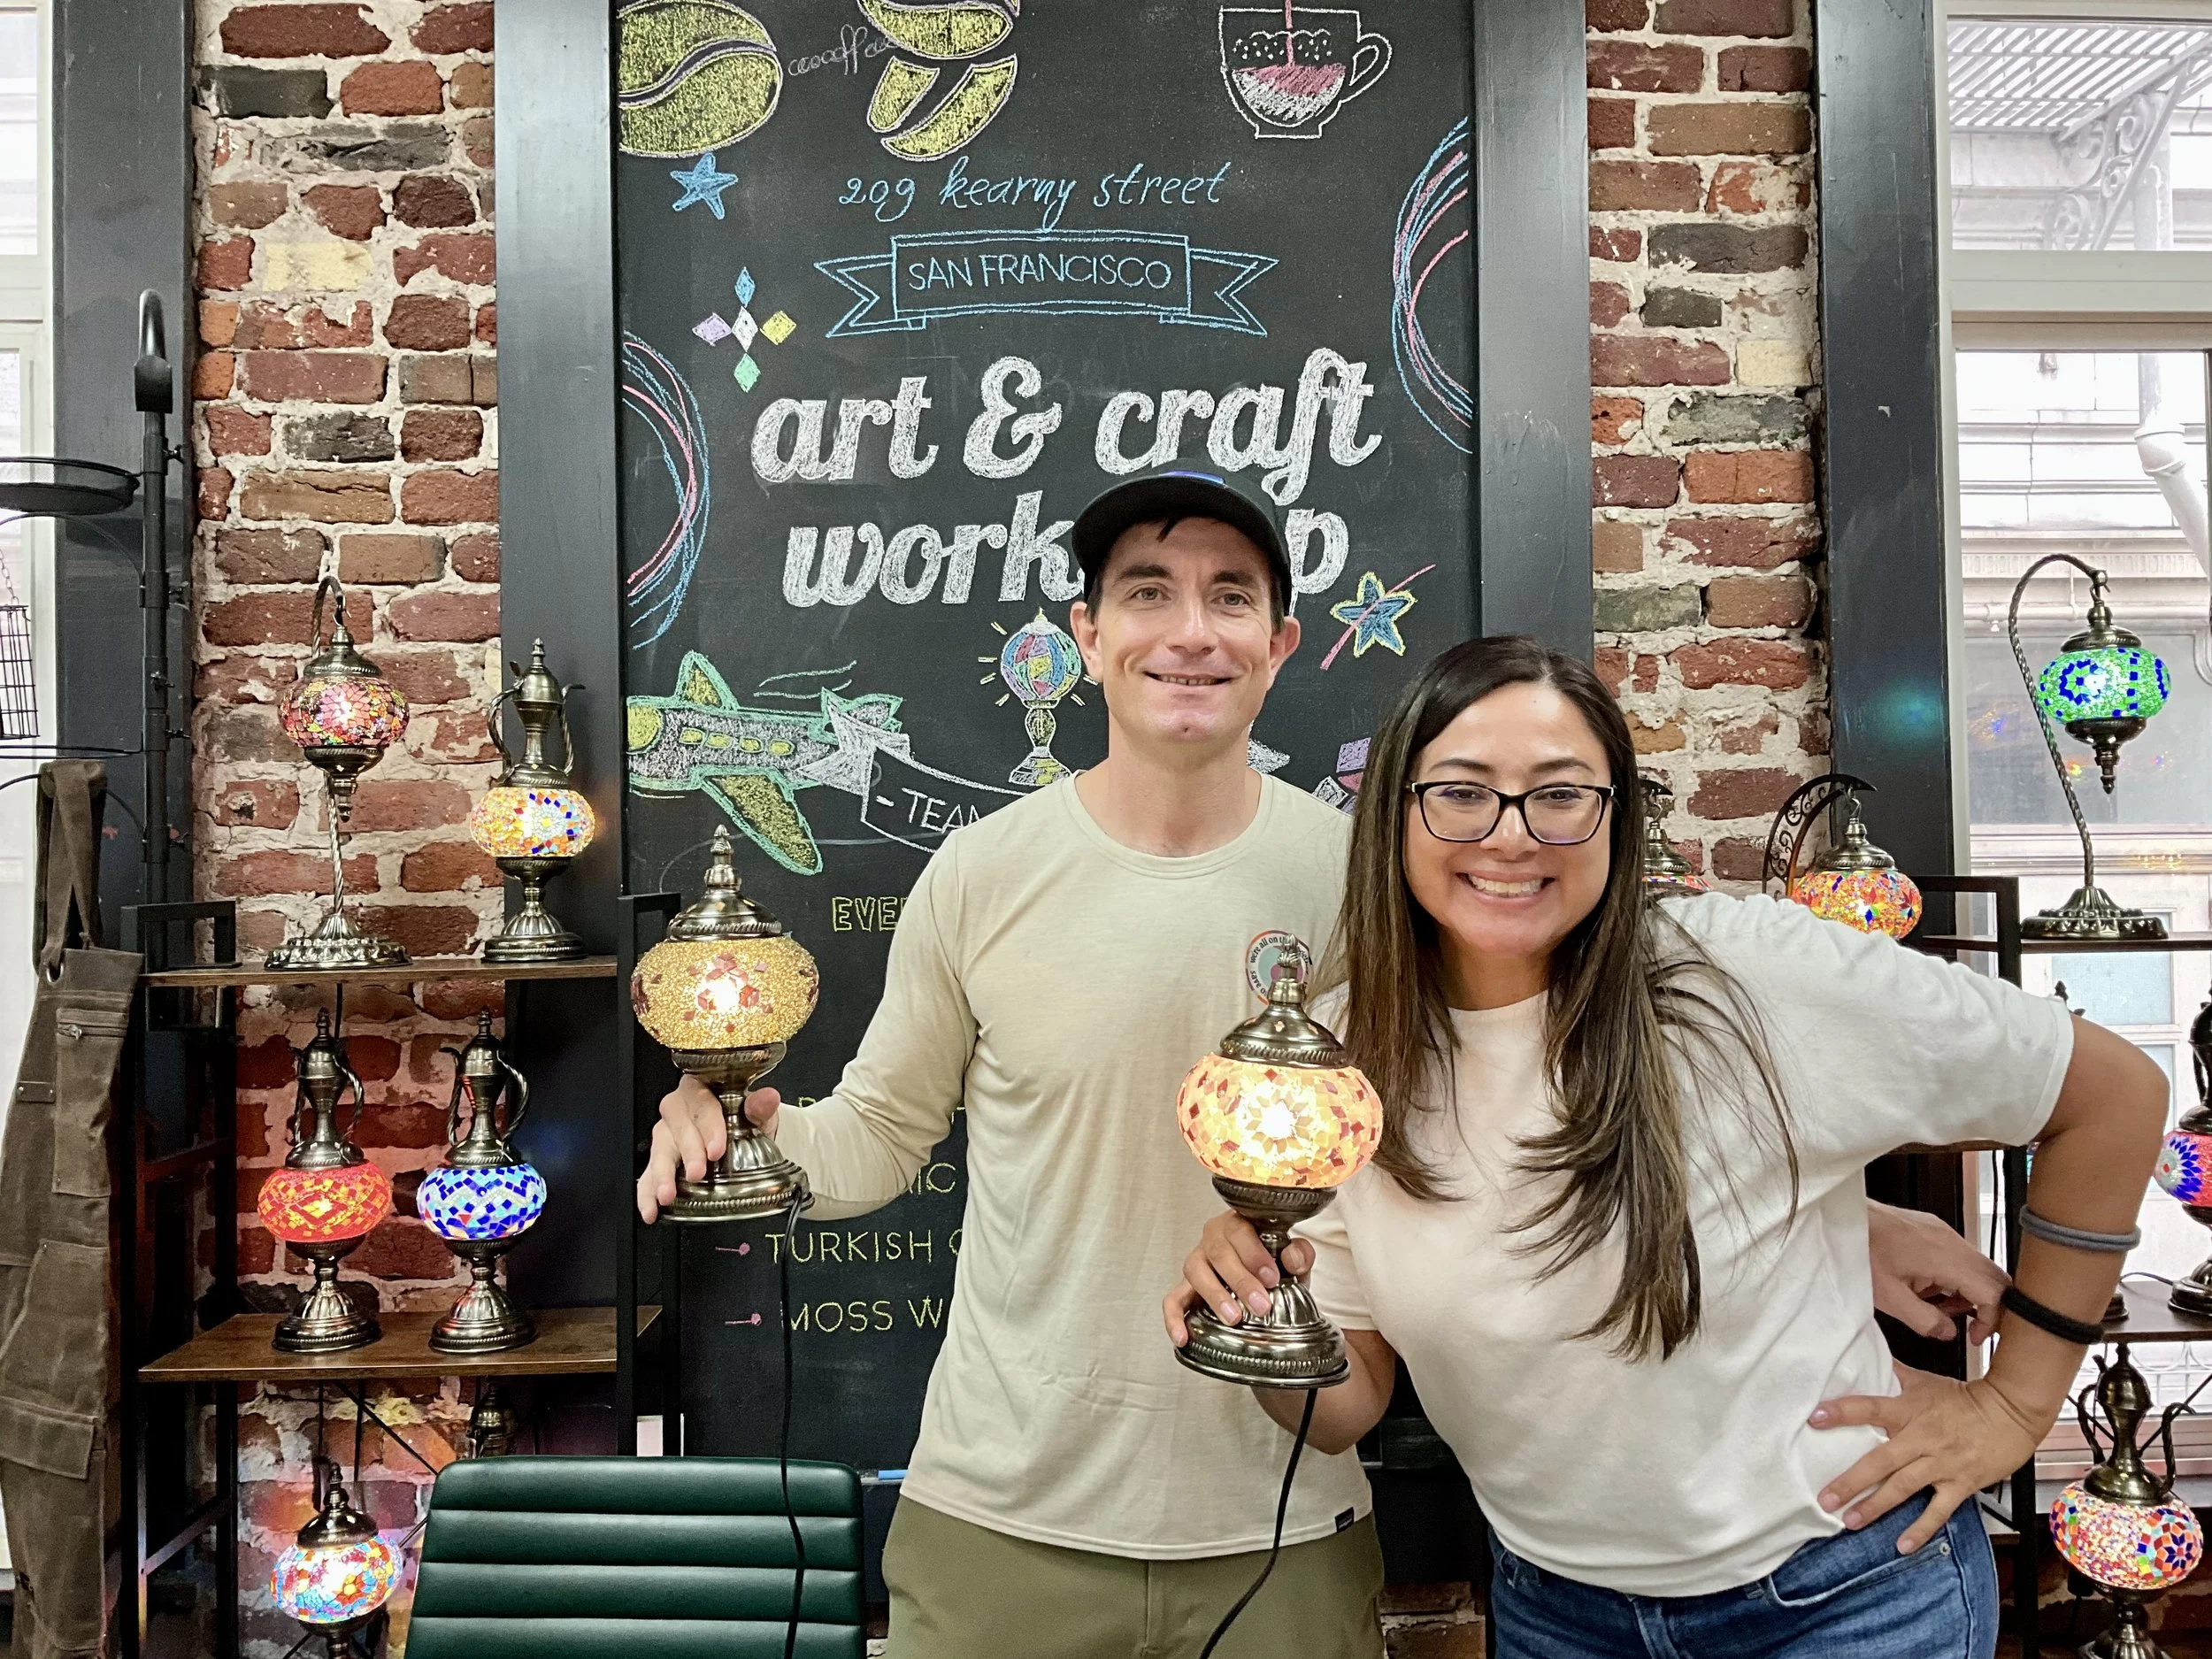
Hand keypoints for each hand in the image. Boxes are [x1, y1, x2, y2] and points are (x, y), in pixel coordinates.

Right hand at [634, 1076, 780, 1221]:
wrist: (742, 1135)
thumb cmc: (743, 1118)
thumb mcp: (755, 1113)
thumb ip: (759, 1106)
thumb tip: (768, 1098)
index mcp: (700, 1090)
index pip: (701, 1103)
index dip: (708, 1126)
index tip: (716, 1149)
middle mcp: (678, 1109)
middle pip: (676, 1126)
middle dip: (687, 1152)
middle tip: (696, 1173)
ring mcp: (666, 1135)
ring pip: (659, 1150)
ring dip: (662, 1174)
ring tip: (667, 1195)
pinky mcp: (659, 1160)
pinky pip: (647, 1175)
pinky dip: (646, 1194)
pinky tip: (650, 1210)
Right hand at [1162, 1210, 1315, 1345]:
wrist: (1261, 1277)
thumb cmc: (1273, 1263)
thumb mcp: (1291, 1258)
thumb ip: (1299, 1253)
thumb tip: (1292, 1259)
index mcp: (1238, 1224)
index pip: (1240, 1231)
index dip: (1255, 1254)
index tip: (1272, 1278)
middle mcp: (1213, 1239)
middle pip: (1219, 1254)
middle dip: (1240, 1281)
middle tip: (1260, 1305)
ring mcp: (1196, 1262)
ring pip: (1195, 1272)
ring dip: (1214, 1295)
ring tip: (1233, 1317)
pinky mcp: (1185, 1287)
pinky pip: (1173, 1300)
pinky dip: (1174, 1318)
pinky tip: (1183, 1337)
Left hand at [1808, 1362, 2044, 1552]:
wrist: (2011, 1412)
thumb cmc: (1964, 1397)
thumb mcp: (1925, 1381)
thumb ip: (1893, 1374)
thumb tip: (1863, 1355)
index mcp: (1909, 1410)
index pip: (1870, 1408)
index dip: (1842, 1412)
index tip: (1814, 1418)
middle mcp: (1921, 1439)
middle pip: (1880, 1460)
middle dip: (1851, 1481)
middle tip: (1825, 1499)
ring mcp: (1941, 1464)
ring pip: (1903, 1487)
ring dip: (1876, 1506)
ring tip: (1850, 1521)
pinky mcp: (1961, 1484)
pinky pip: (1938, 1510)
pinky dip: (1921, 1529)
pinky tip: (1902, 1545)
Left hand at [1867, 1199, 2008, 1344]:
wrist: (1839, 1216)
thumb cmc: (1857, 1249)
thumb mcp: (1888, 1298)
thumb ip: (1924, 1321)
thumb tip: (1947, 1332)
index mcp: (1945, 1257)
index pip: (1995, 1291)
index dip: (1992, 1319)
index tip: (1975, 1335)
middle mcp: (1950, 1240)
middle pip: (1994, 1278)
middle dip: (1986, 1307)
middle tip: (1966, 1326)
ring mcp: (1942, 1232)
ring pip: (1977, 1268)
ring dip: (1966, 1292)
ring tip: (1935, 1305)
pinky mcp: (1932, 1228)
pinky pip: (1958, 1256)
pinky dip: (1952, 1277)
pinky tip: (1926, 1287)